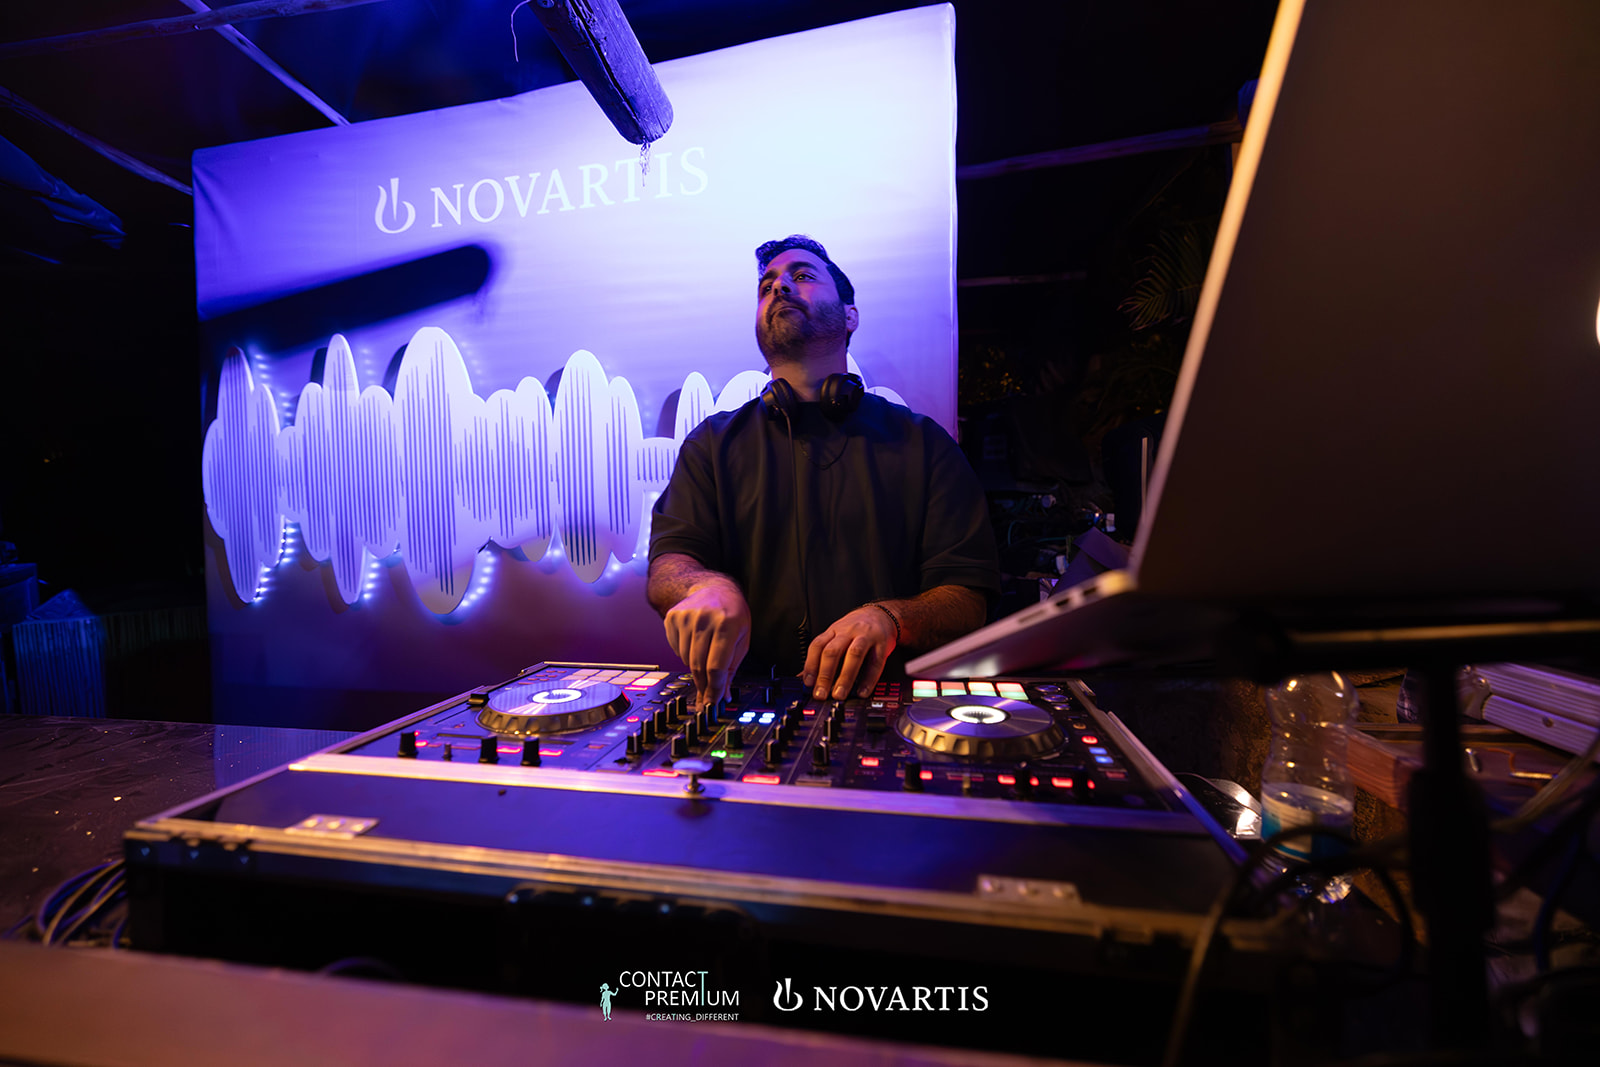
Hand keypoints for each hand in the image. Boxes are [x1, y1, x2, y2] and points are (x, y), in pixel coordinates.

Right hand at [662, 580, 749, 708]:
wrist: (714, 588)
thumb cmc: (733, 615)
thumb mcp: (742, 639)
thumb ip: (732, 668)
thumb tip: (723, 696)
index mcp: (727, 624)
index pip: (716, 666)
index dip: (714, 689)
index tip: (712, 703)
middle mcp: (704, 619)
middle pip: (698, 666)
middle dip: (703, 685)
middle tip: (706, 696)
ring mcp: (685, 617)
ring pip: (686, 659)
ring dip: (695, 667)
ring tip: (705, 655)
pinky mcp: (672, 618)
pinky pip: (676, 649)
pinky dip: (685, 654)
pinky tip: (695, 642)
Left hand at [802, 604, 896, 701]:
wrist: (881, 614)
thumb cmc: (856, 628)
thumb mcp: (836, 636)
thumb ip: (822, 655)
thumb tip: (804, 678)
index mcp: (834, 630)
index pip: (817, 646)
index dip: (810, 665)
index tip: (808, 684)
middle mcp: (848, 632)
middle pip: (833, 651)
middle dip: (825, 675)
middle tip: (821, 694)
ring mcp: (865, 636)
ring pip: (854, 655)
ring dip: (845, 677)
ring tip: (839, 694)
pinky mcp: (882, 643)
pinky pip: (875, 662)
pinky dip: (869, 679)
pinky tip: (862, 691)